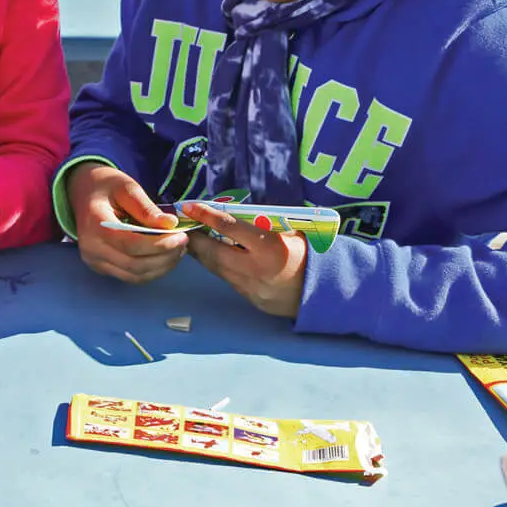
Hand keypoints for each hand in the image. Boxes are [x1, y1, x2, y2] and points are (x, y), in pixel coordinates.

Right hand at [70, 163, 187, 284]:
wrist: (83, 192)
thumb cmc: (106, 186)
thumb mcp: (127, 187)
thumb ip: (146, 208)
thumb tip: (171, 224)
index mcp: (95, 225)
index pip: (131, 244)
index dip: (160, 245)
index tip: (182, 236)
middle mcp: (91, 248)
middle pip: (135, 265)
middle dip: (165, 257)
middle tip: (184, 243)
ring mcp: (94, 261)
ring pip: (135, 276)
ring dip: (161, 267)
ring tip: (178, 250)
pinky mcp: (101, 267)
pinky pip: (130, 276)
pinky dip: (151, 271)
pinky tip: (164, 257)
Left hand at [183, 200, 306, 317]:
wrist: (324, 291)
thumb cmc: (308, 254)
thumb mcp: (290, 232)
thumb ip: (263, 224)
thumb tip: (230, 211)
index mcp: (270, 247)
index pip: (230, 228)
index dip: (207, 215)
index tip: (189, 206)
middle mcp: (257, 269)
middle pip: (214, 253)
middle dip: (195, 239)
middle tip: (182, 226)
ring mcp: (252, 288)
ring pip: (216, 269)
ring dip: (201, 254)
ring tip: (191, 240)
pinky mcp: (250, 299)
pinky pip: (227, 280)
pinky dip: (216, 267)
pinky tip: (211, 257)